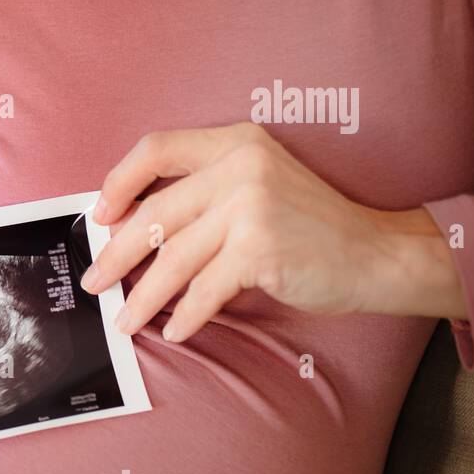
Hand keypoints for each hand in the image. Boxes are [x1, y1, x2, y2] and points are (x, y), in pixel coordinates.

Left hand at [80, 122, 467, 342]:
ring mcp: (250, 206)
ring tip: (125, 321)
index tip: (100, 215)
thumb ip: (204, 196)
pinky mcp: (259, 248)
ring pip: (173, 258)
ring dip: (144, 297)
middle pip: (154, 213)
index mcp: (234, 142)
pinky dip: (186, 315)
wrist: (377, 253)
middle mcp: (240, 166)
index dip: (120, 181)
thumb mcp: (257, 188)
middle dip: (117, 254)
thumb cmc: (309, 228)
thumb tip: (129, 228)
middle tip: (95, 281)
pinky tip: (176, 331)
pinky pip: (203, 290)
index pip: (156, 148)